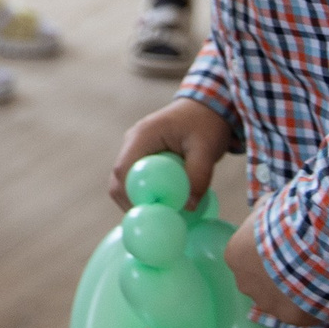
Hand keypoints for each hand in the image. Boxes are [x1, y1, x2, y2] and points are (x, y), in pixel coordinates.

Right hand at [108, 96, 231, 210]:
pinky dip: (147, 194)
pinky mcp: (144, 156)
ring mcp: (136, 149)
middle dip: (132, 203)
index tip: (149, 213)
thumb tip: (189, 208)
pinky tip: (166, 204)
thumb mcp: (206, 148)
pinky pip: (138, 180)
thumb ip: (198, 175)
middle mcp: (133, 142)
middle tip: (156, 220)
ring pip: (126, 182)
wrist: (208, 107)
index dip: (129, 195)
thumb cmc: (207, 123)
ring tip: (163, 214)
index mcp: (142, 136)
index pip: (122, 170)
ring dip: (140, 200)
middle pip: (119, 180)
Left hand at [224, 195, 317, 326]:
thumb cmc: (287, 220)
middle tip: (301, 262)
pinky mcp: (291, 318)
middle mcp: (245, 283)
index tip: (284, 247)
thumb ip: (263, 212)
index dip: (265, 253)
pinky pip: (300, 312)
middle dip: (276, 275)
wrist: (312, 242)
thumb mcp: (270, 206)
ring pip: (277, 300)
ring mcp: (267, 303)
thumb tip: (266, 207)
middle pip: (258, 282)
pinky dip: (311, 304)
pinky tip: (326, 292)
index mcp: (235, 256)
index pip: (245, 257)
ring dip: (292, 292)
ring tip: (317, 278)